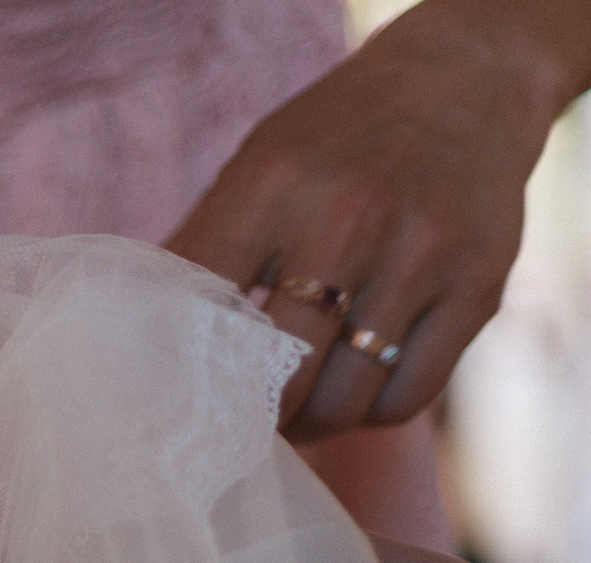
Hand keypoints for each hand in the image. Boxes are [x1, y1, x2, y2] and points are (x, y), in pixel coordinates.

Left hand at [167, 0, 587, 439]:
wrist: (463, 81)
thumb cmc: (334, 142)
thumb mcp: (258, 165)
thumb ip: (202, 246)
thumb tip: (138, 343)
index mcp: (275, 183)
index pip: (203, 307)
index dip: (183, 367)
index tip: (175, 396)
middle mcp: (352, 216)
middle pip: (280, 372)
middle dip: (250, 415)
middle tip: (235, 425)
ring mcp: (423, 253)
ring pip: (344, 398)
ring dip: (309, 425)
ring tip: (289, 418)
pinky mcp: (479, 285)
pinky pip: (407, 396)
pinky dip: (369, 414)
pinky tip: (350, 396)